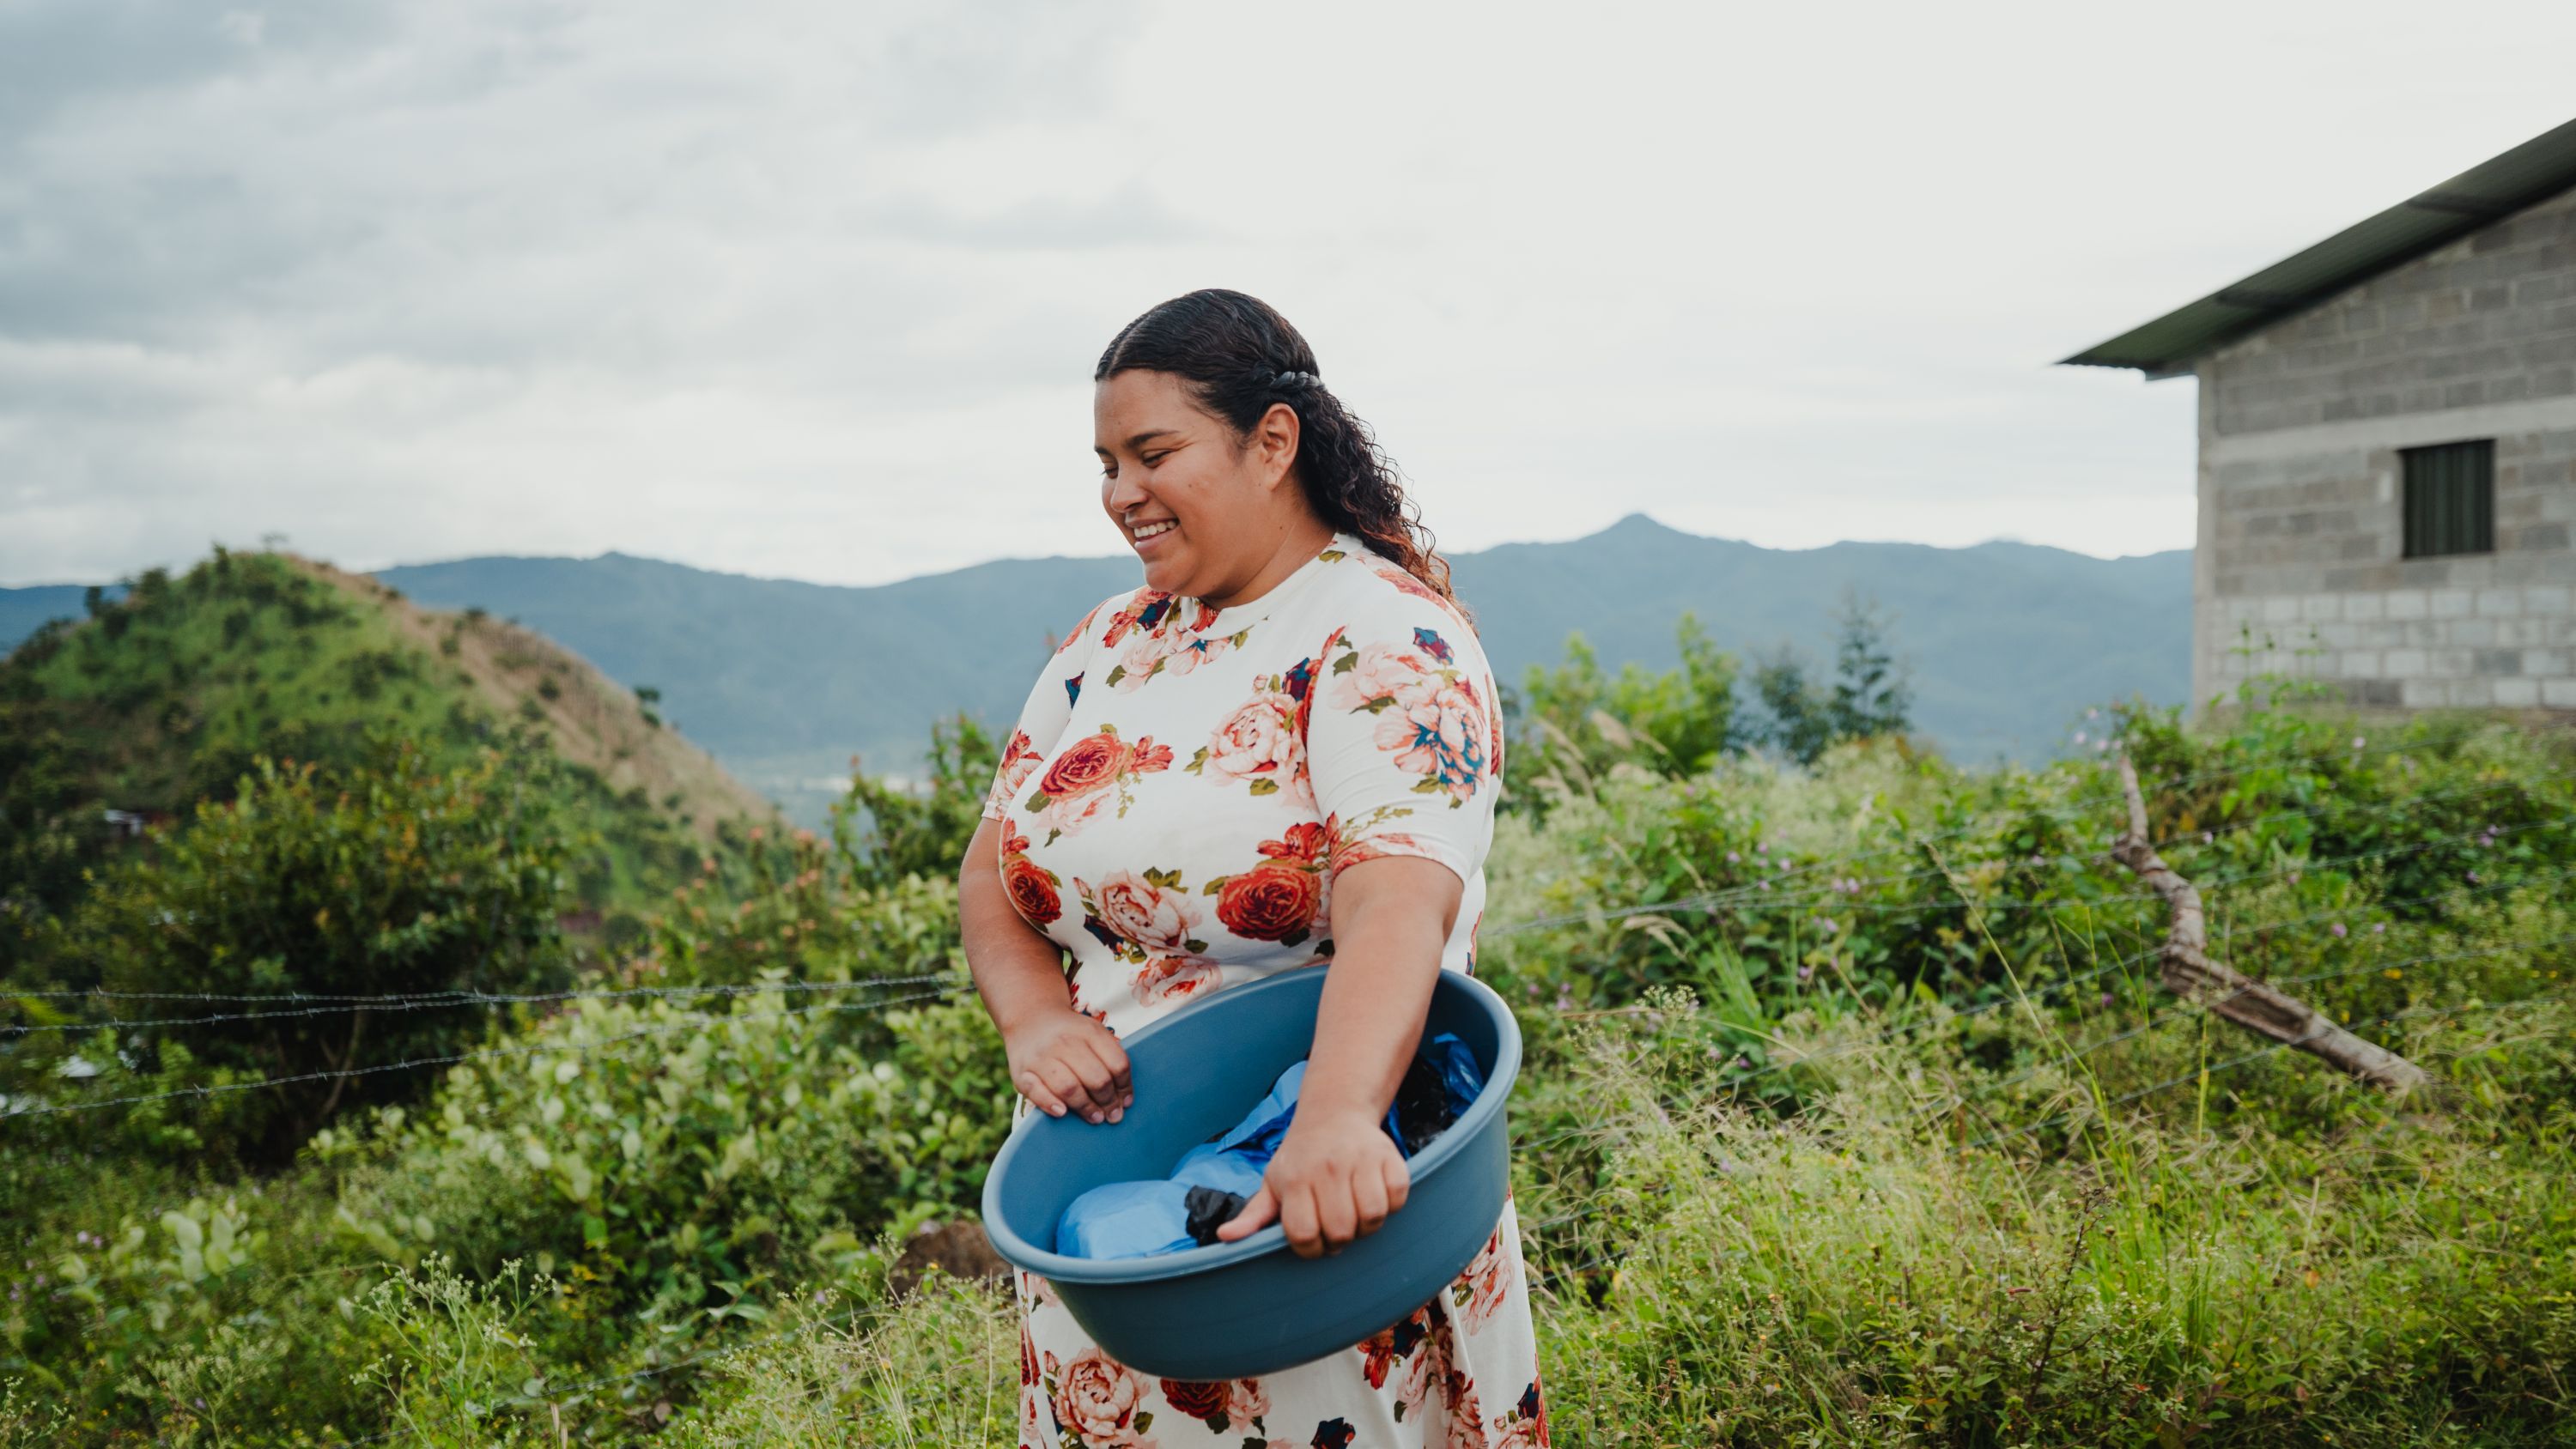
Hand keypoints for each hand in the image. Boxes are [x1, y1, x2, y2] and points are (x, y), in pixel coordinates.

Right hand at [1001, 1009, 1131, 1124]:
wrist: (1030, 1017)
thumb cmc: (1069, 1034)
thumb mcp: (1093, 1034)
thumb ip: (1111, 1059)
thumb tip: (1124, 1100)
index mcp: (1089, 1032)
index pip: (1117, 1064)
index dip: (1125, 1088)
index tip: (1125, 1102)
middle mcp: (1065, 1042)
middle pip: (1096, 1079)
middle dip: (1108, 1102)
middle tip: (1112, 1115)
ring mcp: (1042, 1057)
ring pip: (1069, 1088)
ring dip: (1086, 1107)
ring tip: (1095, 1117)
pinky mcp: (1021, 1072)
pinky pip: (1037, 1092)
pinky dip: (1050, 1104)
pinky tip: (1063, 1112)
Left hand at [1214, 1108, 1409, 1257]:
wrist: (1333, 1113)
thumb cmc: (1300, 1158)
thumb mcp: (1273, 1182)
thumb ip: (1254, 1215)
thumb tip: (1226, 1236)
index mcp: (1295, 1180)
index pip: (1303, 1235)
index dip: (1311, 1249)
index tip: (1314, 1241)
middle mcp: (1327, 1168)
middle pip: (1340, 1231)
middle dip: (1339, 1240)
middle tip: (1337, 1227)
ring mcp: (1359, 1160)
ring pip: (1372, 1216)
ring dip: (1367, 1225)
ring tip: (1356, 1214)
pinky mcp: (1388, 1155)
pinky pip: (1397, 1196)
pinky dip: (1392, 1203)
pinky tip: (1376, 1195)